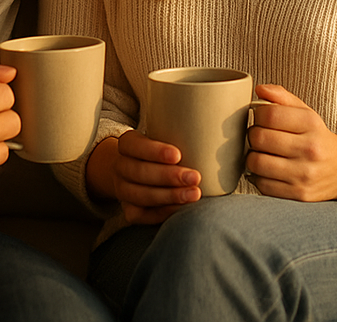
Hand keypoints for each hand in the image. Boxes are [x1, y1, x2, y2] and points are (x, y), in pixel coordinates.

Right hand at [86, 131, 201, 223]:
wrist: (138, 173)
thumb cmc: (162, 152)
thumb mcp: (164, 135)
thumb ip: (181, 132)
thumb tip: (216, 122)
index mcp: (126, 145)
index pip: (133, 145)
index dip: (154, 151)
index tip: (178, 155)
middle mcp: (120, 167)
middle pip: (139, 172)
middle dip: (168, 176)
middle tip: (195, 177)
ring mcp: (122, 191)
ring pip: (141, 195)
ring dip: (169, 196)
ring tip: (194, 194)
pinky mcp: (130, 211)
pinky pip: (143, 215)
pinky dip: (163, 212)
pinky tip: (181, 209)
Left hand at [247, 84, 336, 201]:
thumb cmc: (318, 138)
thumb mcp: (306, 113)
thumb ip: (282, 97)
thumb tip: (259, 89)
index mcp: (312, 124)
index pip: (269, 114)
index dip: (257, 114)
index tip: (260, 118)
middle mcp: (311, 149)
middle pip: (259, 138)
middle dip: (253, 135)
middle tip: (258, 136)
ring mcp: (305, 174)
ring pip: (256, 162)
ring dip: (252, 157)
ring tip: (260, 153)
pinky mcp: (300, 194)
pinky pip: (263, 185)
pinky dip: (258, 177)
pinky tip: (267, 171)